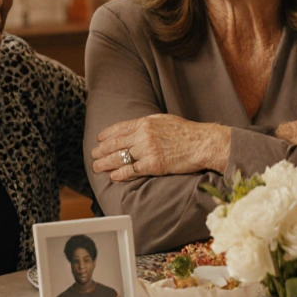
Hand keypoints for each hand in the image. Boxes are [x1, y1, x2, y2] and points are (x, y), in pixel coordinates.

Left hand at [91, 114, 229, 181]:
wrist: (203, 143)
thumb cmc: (188, 133)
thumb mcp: (166, 120)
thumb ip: (150, 124)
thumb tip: (138, 128)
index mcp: (146, 122)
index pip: (120, 128)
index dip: (107, 134)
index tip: (99, 139)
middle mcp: (143, 135)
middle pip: (116, 143)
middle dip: (102, 150)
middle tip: (93, 155)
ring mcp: (147, 150)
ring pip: (119, 157)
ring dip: (105, 163)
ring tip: (97, 167)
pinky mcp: (153, 165)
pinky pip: (131, 170)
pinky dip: (120, 174)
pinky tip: (114, 176)